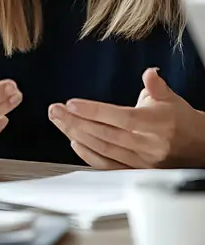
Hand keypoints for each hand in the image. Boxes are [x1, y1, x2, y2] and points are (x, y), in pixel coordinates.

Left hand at [48, 67, 204, 168]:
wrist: (198, 147)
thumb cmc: (180, 119)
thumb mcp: (171, 98)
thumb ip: (156, 86)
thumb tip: (150, 73)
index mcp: (156, 124)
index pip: (120, 117)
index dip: (94, 111)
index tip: (71, 103)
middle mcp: (148, 145)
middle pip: (105, 134)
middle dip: (76, 122)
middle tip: (54, 111)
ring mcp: (141, 161)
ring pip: (103, 149)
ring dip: (77, 135)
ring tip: (59, 122)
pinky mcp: (136, 172)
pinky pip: (108, 166)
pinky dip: (89, 155)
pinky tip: (74, 142)